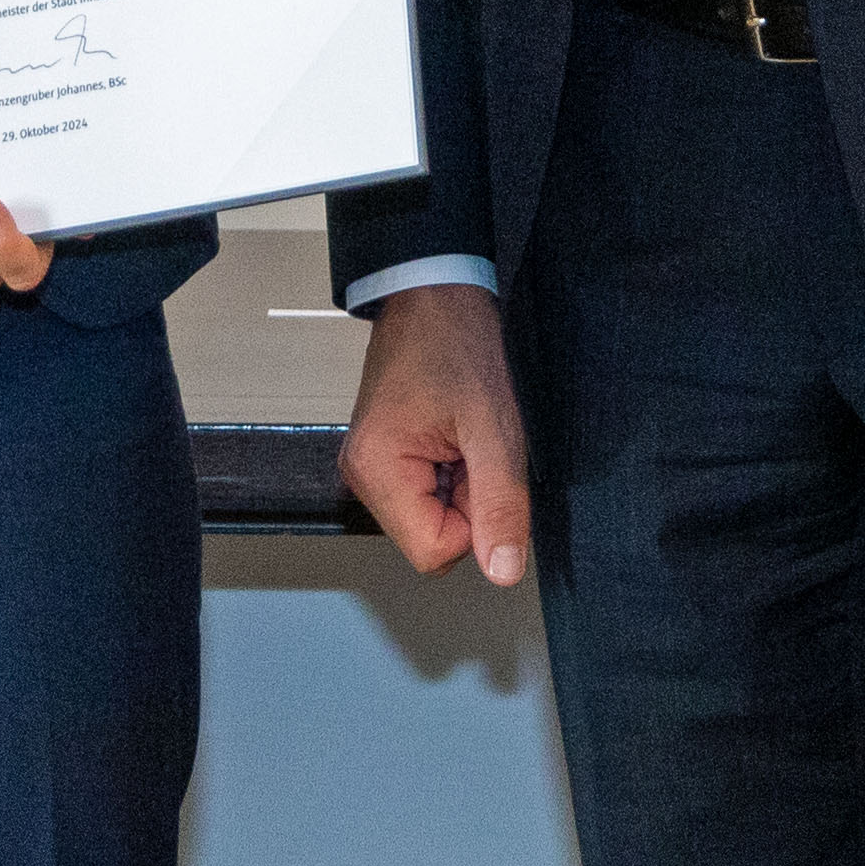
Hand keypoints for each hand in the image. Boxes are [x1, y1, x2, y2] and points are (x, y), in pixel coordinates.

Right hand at [342, 281, 532, 586]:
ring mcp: (369, 465)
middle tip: (472, 448)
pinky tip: (453, 435)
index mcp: (377, 470)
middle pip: (429, 539)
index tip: (480, 470)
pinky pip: (426, 496)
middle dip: (467, 504)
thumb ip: (500, 505)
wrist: (434, 294)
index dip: (475, 523)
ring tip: (462, 436)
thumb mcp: (494, 429)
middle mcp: (361, 473)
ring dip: (461, 489)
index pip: (435, 552)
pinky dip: (451, 474)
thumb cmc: (456, 344)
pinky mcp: (382, 457)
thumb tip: (503, 571)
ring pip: (431, 519)